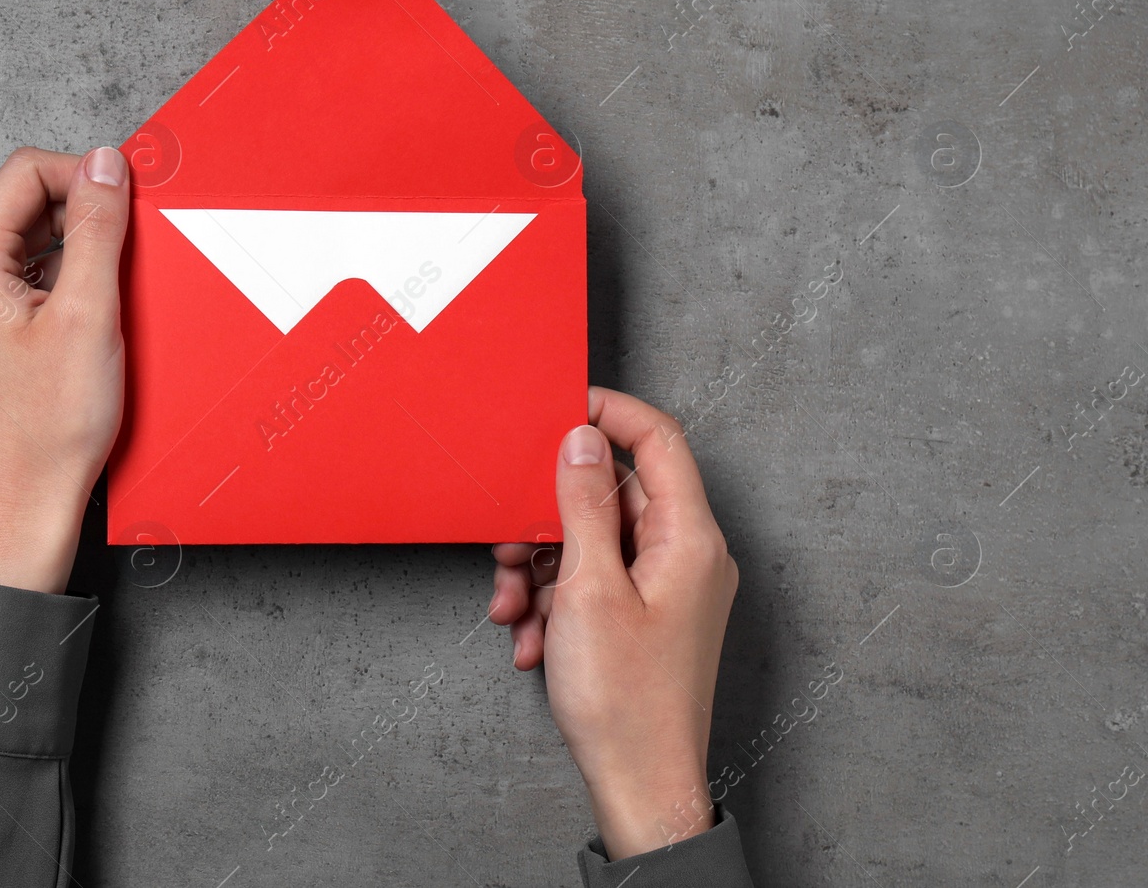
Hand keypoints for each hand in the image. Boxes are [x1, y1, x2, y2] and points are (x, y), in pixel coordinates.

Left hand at [0, 146, 129, 593]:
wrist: (26, 506)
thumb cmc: (49, 430)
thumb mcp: (88, 314)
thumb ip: (97, 228)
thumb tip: (103, 162)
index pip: (24, 173)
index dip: (84, 175)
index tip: (130, 198)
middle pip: (24, 204)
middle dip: (84, 214)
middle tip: (131, 249)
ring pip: (28, 243)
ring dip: (78, 250)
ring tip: (113, 292)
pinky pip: (26, 280)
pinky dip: (65, 282)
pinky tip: (95, 316)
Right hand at [489, 387, 737, 858]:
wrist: (641, 787)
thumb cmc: (625, 702)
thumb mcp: (589, 590)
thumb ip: (583, 506)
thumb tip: (582, 440)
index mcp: (688, 538)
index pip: (659, 440)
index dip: (609, 414)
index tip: (559, 409)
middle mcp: (687, 556)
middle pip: (613, 496)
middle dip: (549, 517)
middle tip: (508, 543)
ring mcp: (668, 589)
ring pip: (593, 543)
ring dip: (540, 569)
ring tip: (512, 609)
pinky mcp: (647, 618)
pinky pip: (594, 583)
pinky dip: (555, 602)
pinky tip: (530, 639)